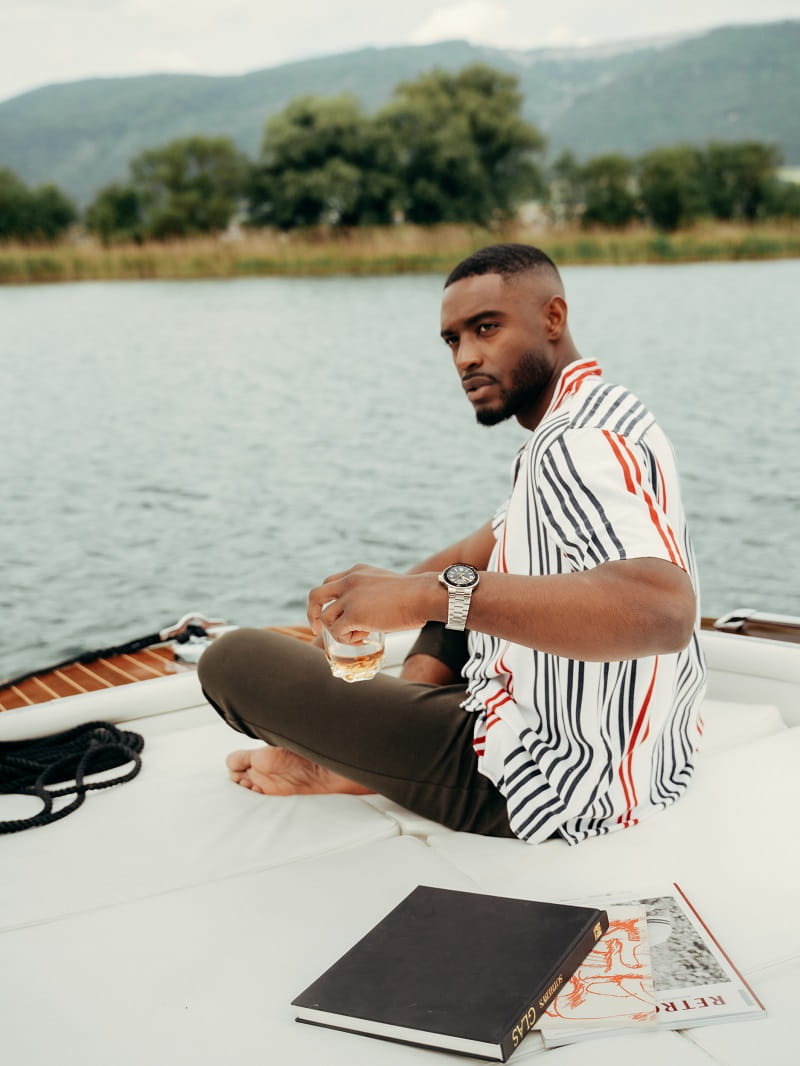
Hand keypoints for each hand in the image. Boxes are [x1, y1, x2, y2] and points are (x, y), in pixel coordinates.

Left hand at [307, 564, 436, 643]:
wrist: (424, 596)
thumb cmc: (414, 596)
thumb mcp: (385, 587)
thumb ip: (371, 595)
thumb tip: (367, 616)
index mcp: (357, 572)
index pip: (330, 583)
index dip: (328, 600)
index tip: (331, 613)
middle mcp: (349, 580)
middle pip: (316, 595)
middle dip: (312, 613)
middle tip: (316, 628)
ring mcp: (350, 596)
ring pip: (327, 617)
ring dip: (339, 631)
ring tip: (359, 636)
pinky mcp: (354, 613)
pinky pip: (337, 631)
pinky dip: (346, 639)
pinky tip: (362, 638)